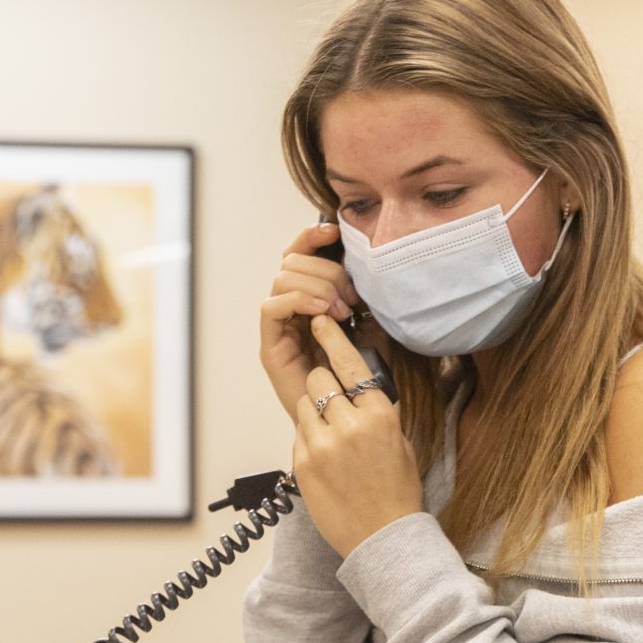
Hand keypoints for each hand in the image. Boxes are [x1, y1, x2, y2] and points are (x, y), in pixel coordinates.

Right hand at [258, 220, 360, 417]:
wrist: (354, 413)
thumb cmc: (363, 370)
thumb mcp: (371, 319)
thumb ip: (361, 290)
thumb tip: (360, 253)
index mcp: (311, 295)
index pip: (299, 252)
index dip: (311, 235)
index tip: (335, 229)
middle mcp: (291, 307)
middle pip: (291, 261)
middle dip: (325, 270)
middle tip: (350, 298)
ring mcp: (279, 326)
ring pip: (282, 278)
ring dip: (316, 286)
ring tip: (340, 310)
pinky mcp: (271, 346)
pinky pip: (272, 306)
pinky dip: (299, 300)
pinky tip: (323, 313)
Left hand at [290, 314, 423, 558]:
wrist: (382, 538)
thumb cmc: (396, 489)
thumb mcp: (397, 440)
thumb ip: (374, 410)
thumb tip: (353, 386)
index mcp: (380, 415)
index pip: (350, 363)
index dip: (332, 338)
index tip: (320, 321)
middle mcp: (349, 425)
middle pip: (319, 379)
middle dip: (324, 386)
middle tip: (334, 405)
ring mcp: (322, 445)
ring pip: (305, 405)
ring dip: (314, 413)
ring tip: (332, 439)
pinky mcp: (302, 463)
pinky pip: (298, 434)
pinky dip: (309, 440)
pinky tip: (327, 462)